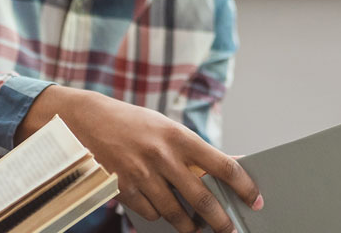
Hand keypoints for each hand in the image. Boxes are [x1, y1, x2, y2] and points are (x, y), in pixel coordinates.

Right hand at [19, 87, 262, 232]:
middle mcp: (162, 155)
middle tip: (229, 229)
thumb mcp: (165, 128)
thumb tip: (227, 167)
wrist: (86, 119)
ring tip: (194, 227)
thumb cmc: (133, 123)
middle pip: (201, 198)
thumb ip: (193, 150)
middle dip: (220, 220)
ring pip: (174, 212)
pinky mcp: (122, 188)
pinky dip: (158, 215)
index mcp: (178, 136)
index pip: (222, 165)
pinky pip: (150, 213)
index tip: (255, 199)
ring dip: (188, 224)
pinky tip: (160, 210)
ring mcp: (141, 174)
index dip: (243, 185)